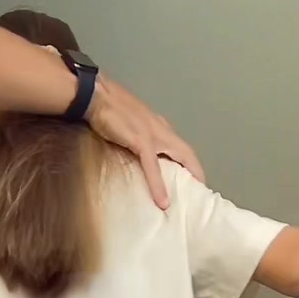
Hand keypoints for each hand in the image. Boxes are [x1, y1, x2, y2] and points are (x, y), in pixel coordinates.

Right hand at [88, 77, 203, 208]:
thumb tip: (136, 158)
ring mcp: (153, 134)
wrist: (97, 96)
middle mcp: (161, 129)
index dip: (190, 162)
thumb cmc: (109, 110)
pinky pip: (153, 167)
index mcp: (158, 126)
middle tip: (201, 193)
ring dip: (185, 180)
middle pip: (186, 152)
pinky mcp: (141, 141)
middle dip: (196, 171)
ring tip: (190, 202)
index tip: (194, 179)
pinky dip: (158, 185)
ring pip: (177, 158)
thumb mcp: (129, 126)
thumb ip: (137, 139)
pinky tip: (162, 201)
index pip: (179, 145)